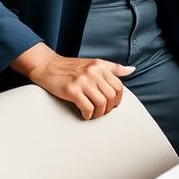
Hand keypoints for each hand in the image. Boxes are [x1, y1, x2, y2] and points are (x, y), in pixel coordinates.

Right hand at [12, 43, 133, 119]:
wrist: (47, 66)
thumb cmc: (71, 67)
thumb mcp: (94, 63)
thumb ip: (113, 68)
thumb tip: (131, 69)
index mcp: (101, 66)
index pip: (119, 86)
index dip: (118, 99)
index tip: (112, 105)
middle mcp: (93, 72)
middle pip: (111, 96)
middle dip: (109, 108)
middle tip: (103, 112)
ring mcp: (82, 81)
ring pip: (101, 103)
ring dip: (99, 113)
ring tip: (94, 114)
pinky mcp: (71, 90)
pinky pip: (87, 107)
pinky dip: (88, 114)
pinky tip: (85, 115)